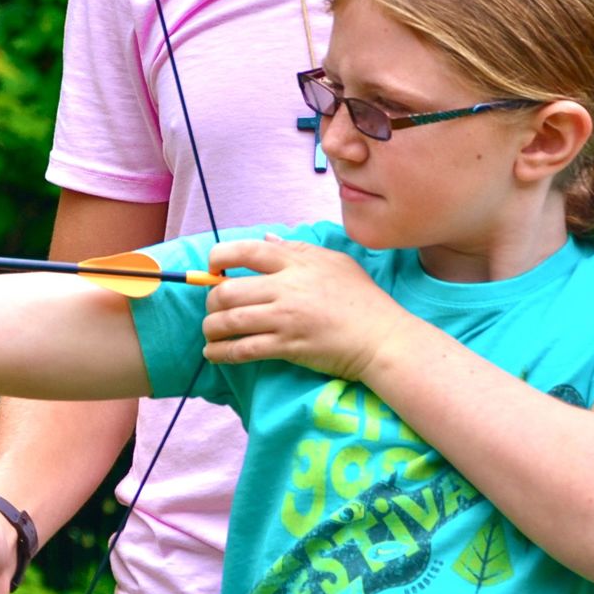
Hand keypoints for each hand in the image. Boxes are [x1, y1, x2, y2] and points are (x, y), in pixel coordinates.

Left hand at [198, 235, 407, 380]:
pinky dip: (222, 353)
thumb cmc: (362, 299)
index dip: (219, 257)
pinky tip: (214, 353)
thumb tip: (267, 239)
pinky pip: (243, 350)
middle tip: (214, 308)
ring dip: (211, 328)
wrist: (382, 338)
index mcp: (296, 262)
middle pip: (227, 290)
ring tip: (211, 332)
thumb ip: (297, 249)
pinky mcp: (288, 347)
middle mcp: (286, 288)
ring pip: (229, 321)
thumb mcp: (335, 262)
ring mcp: (285, 319)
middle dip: (211, 300)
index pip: (246, 251)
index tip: (213, 268)